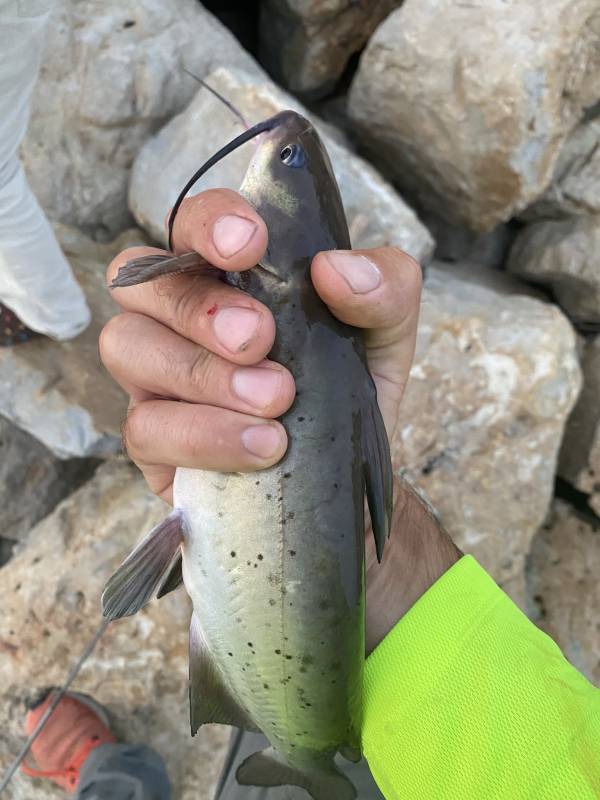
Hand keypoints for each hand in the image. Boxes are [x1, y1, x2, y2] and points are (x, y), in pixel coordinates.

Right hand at [100, 189, 459, 651]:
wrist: (342, 479)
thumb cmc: (349, 390)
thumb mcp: (386, 335)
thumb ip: (384, 287)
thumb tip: (336, 269)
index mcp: (229, 275)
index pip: (193, 224)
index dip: (209, 223)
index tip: (249, 244)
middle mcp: (180, 316)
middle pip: (141, 281)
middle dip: (200, 308)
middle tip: (261, 338)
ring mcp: (157, 377)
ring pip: (127, 346)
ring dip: (202, 374)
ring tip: (276, 402)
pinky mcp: (154, 441)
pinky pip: (146, 427)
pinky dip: (205, 435)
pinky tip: (263, 448)